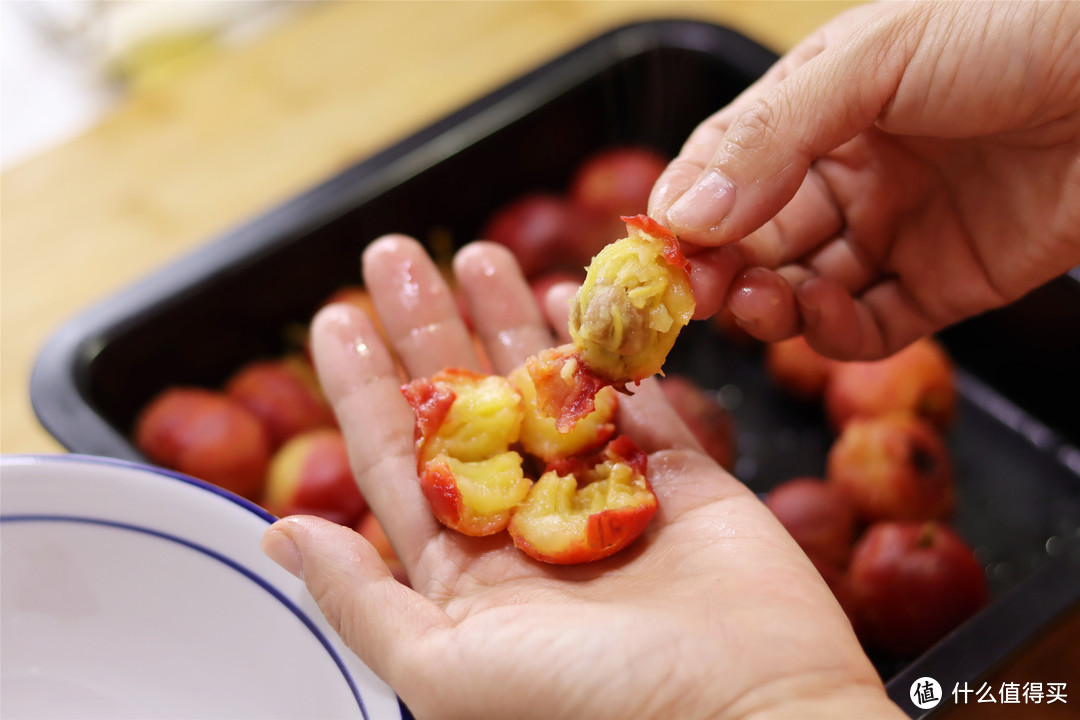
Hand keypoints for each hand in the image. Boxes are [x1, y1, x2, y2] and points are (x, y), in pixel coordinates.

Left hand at [261, 236, 902, 719]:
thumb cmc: (586, 707)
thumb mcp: (445, 668)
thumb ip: (363, 600)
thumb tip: (279, 537)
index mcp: (466, 572)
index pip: (397, 459)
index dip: (363, 387)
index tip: (335, 316)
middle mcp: (528, 526)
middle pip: (466, 405)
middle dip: (427, 327)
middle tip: (396, 254)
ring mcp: (606, 497)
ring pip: (543, 390)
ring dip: (507, 320)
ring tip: (477, 252)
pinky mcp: (679, 481)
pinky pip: (633, 401)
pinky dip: (601, 351)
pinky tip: (568, 298)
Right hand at [650, 0, 1079, 358]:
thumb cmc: (1016, 27)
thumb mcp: (875, 58)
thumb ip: (770, 134)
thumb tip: (680, 214)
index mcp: (818, 105)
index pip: (724, 168)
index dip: (685, 211)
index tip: (658, 251)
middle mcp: (849, 170)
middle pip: (756, 237)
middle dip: (721, 267)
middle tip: (698, 291)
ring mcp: (896, 229)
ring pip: (802, 287)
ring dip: (769, 304)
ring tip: (759, 301)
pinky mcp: (946, 284)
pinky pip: (870, 324)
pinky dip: (834, 332)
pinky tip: (819, 314)